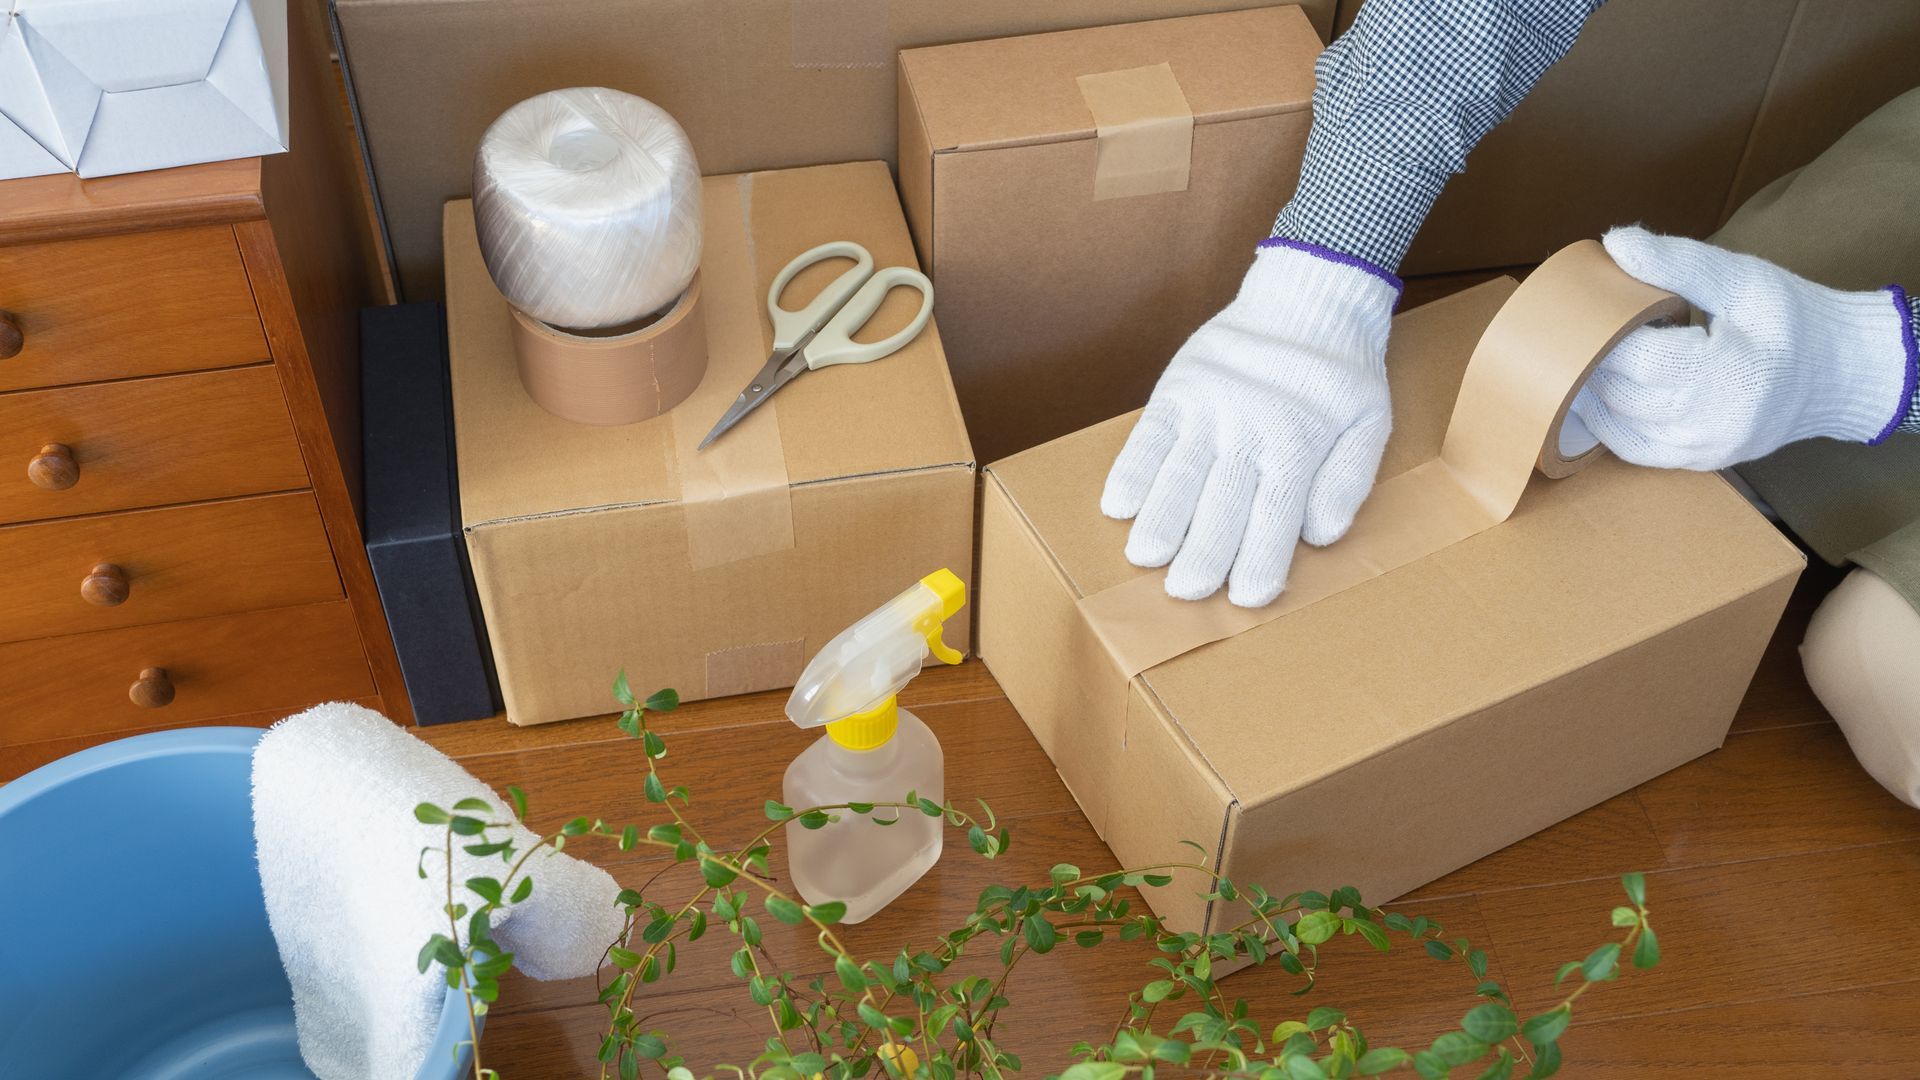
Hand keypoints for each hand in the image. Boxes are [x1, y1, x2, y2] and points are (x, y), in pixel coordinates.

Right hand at [1100, 240, 1400, 606]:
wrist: (1307, 297)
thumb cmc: (1340, 373)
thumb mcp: (1370, 422)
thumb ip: (1348, 479)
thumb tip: (1320, 533)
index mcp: (1299, 443)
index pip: (1276, 514)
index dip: (1259, 560)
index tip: (1245, 597)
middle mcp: (1249, 428)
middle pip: (1222, 502)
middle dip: (1203, 552)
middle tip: (1186, 591)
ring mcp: (1208, 407)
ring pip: (1179, 472)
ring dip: (1161, 518)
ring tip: (1145, 557)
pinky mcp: (1177, 388)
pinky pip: (1148, 435)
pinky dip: (1131, 470)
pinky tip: (1119, 506)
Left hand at [1571, 226, 1915, 469]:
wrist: (1841, 373)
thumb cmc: (1792, 318)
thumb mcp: (1742, 278)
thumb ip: (1677, 262)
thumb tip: (1615, 241)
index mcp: (1727, 372)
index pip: (1638, 359)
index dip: (1603, 335)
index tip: (1591, 311)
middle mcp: (1712, 421)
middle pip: (1621, 395)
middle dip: (1591, 363)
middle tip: (1575, 333)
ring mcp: (1704, 449)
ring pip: (1618, 428)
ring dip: (1593, 394)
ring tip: (1583, 359)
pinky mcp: (1700, 462)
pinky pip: (1634, 450)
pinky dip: (1609, 422)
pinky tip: (1599, 393)